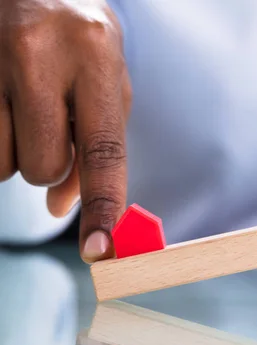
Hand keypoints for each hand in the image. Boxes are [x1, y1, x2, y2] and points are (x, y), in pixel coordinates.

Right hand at [0, 0, 131, 261]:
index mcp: (96, 55)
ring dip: (15, 152)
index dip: (102, 204)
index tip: (100, 249)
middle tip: (47, 123)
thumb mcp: (105, 80)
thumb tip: (65, 208)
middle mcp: (41, 53)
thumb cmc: (78, 41)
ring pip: (2, 163)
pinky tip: (3, 103)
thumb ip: (97, 144)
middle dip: (49, 165)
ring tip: (22, 104)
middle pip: (43, 167)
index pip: (103, 148)